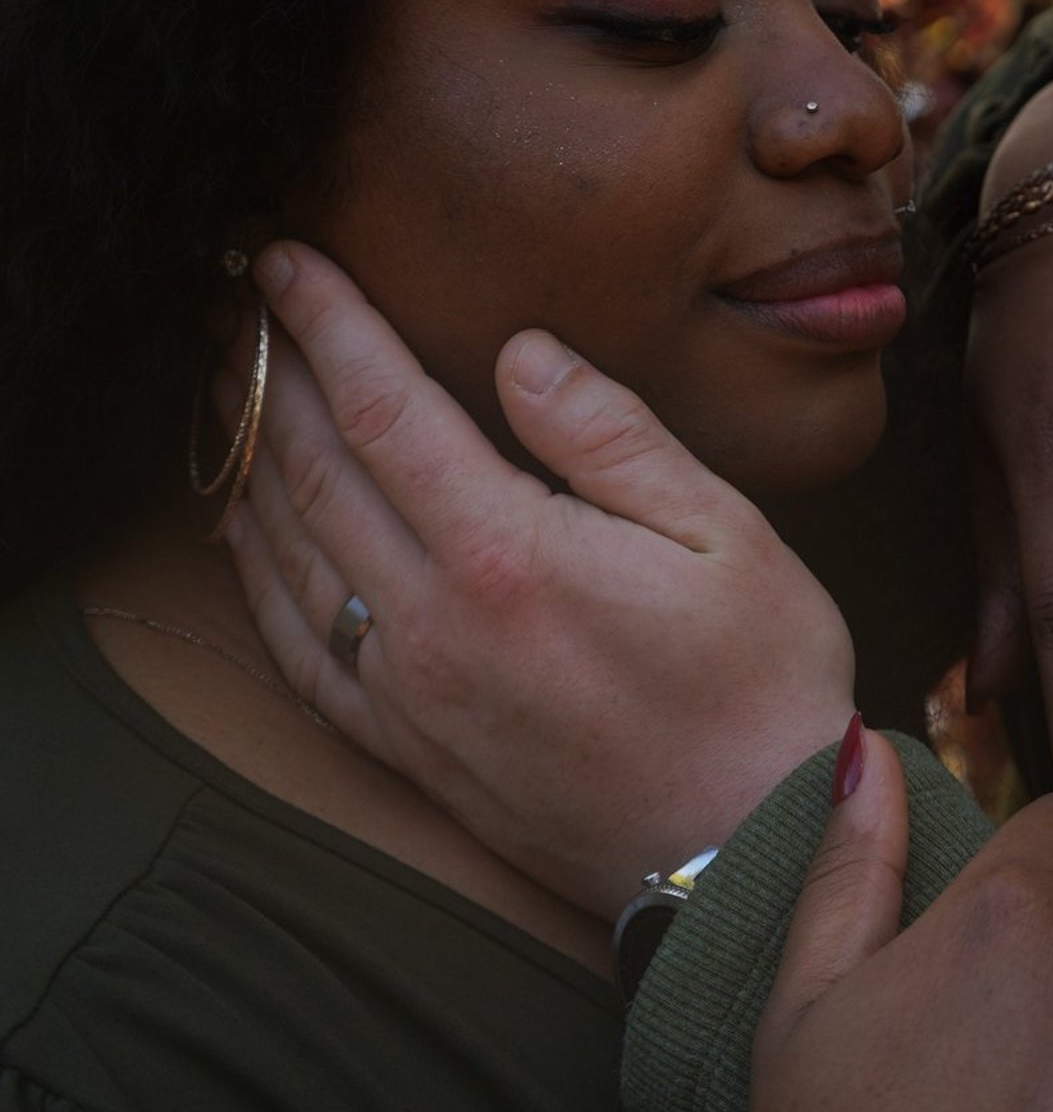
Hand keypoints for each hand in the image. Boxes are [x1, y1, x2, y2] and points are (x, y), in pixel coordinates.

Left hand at [223, 241, 855, 914]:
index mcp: (507, 554)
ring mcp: (409, 694)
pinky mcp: (409, 750)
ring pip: (290, 554)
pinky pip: (299, 650)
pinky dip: (258, 576)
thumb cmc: (760, 684)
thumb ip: (610, 436)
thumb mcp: (726, 533)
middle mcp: (432, 624)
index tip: (287, 259)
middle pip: (315, 471)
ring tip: (232, 387)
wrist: (749, 852)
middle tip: (241, 302)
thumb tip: (519, 351)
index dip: (326, 324)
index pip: (381, 408)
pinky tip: (246, 530)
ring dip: (250, 458)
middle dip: (270, 373)